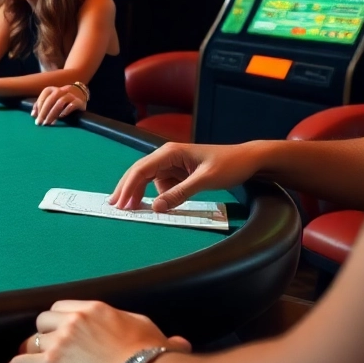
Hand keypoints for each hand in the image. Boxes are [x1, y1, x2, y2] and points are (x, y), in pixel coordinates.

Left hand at [3, 300, 190, 362]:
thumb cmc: (151, 359)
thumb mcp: (157, 337)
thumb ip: (161, 337)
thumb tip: (180, 343)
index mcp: (94, 310)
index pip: (62, 308)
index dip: (58, 322)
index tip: (62, 335)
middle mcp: (72, 320)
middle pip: (42, 322)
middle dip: (45, 337)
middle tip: (52, 354)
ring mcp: (59, 342)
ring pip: (29, 341)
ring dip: (29, 354)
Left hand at [32, 85, 86, 125]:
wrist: (81, 96)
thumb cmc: (62, 101)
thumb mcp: (51, 102)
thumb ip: (41, 107)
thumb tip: (33, 115)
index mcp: (52, 90)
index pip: (44, 97)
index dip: (39, 108)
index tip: (36, 119)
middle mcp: (61, 90)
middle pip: (51, 99)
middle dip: (44, 112)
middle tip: (41, 123)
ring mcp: (71, 95)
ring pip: (60, 102)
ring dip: (53, 113)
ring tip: (50, 123)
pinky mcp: (79, 101)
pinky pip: (72, 105)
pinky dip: (65, 111)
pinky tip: (61, 117)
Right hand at [108, 142, 261, 212]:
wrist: (249, 160)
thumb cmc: (229, 165)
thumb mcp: (205, 180)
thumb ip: (180, 193)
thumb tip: (156, 208)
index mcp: (170, 152)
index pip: (141, 170)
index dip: (128, 187)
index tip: (119, 204)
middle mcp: (167, 156)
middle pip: (139, 173)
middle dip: (126, 189)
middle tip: (114, 207)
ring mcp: (172, 165)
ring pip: (149, 180)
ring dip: (140, 193)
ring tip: (131, 209)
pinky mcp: (179, 173)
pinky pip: (162, 185)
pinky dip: (156, 195)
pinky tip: (156, 205)